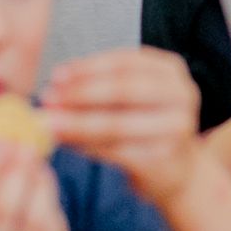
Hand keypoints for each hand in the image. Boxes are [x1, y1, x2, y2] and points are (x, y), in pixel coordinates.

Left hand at [43, 48, 201, 206]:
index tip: (56, 75)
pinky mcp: (165, 157)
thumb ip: (101, 87)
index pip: (126, 61)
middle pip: (124, 89)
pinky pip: (117, 151)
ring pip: (117, 123)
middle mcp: (181, 94)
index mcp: (171, 71)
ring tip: (49, 124)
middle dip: (81, 94)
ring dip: (77, 123)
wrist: (175, 168)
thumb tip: (56, 86)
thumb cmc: (145, 125)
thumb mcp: (132, 98)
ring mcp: (177, 127)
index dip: (88, 67)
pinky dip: (87, 146)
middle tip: (48, 99)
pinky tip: (66, 143)